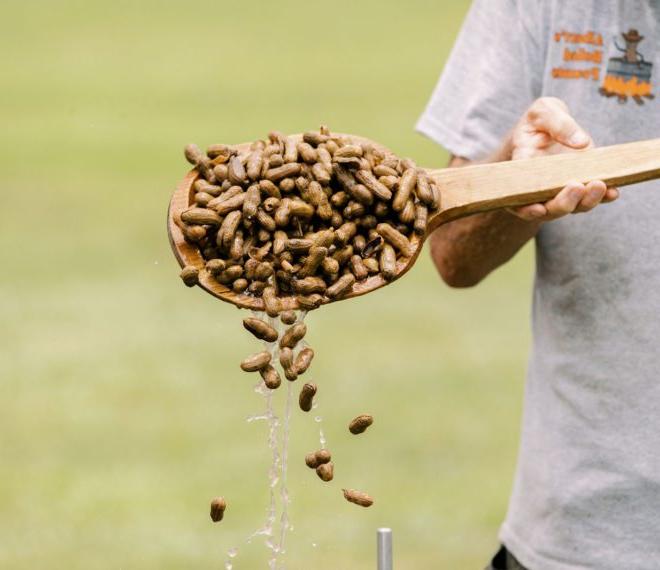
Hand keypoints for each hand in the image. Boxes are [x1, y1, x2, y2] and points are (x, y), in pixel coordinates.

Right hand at [505, 97, 618, 221]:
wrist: (549, 127)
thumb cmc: (540, 120)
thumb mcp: (544, 111)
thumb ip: (558, 123)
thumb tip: (581, 142)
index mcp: (521, 169)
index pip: (519, 195)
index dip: (526, 208)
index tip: (540, 208)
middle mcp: (538, 186)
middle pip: (547, 208)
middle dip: (563, 203)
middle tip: (577, 187)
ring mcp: (558, 190)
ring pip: (570, 207)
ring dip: (585, 202)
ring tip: (599, 185)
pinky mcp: (579, 187)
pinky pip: (589, 198)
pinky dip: (602, 199)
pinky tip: (613, 192)